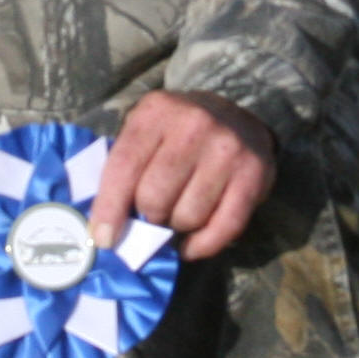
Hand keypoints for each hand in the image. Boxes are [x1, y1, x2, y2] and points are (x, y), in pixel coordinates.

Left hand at [89, 89, 275, 260]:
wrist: (236, 115)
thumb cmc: (176, 132)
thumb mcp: (145, 132)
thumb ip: (123, 170)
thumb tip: (104, 230)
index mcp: (156, 111)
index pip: (124, 167)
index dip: (109, 209)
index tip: (105, 238)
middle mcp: (193, 125)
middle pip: (155, 197)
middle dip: (148, 217)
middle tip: (152, 215)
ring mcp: (227, 149)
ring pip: (188, 216)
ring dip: (176, 228)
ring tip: (176, 217)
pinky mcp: (254, 173)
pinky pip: (224, 227)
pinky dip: (203, 246)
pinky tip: (191, 246)